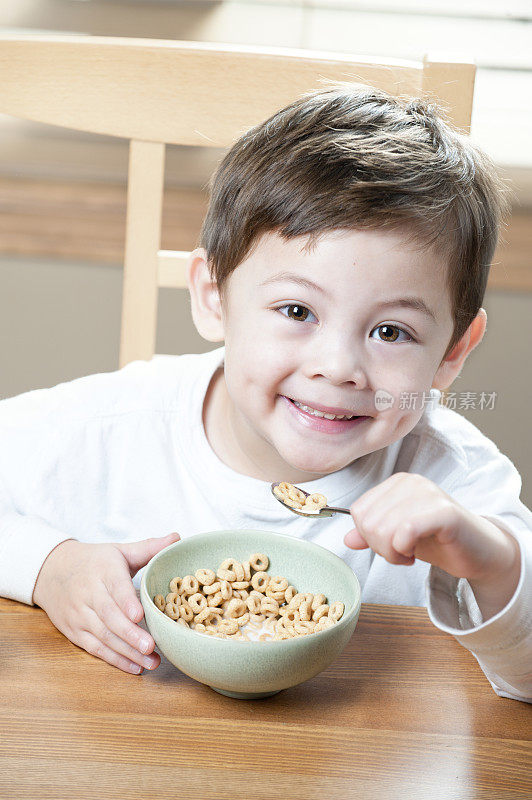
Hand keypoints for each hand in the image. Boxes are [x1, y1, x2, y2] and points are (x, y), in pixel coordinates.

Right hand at [32, 531, 180, 673]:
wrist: (51, 571)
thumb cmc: (93, 561)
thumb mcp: (119, 550)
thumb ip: (149, 547)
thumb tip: (177, 538)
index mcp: (103, 570)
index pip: (115, 586)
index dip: (126, 601)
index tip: (139, 614)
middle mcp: (88, 593)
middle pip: (109, 616)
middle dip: (130, 634)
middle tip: (151, 647)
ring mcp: (79, 614)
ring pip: (103, 636)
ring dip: (127, 652)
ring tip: (151, 662)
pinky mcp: (74, 631)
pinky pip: (94, 648)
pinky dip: (114, 659)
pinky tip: (134, 667)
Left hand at [344, 473, 519, 616]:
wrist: (479, 552)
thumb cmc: (438, 540)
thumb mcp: (397, 537)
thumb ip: (371, 534)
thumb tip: (347, 538)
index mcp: (397, 483)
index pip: (358, 511)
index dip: (368, 537)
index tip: (390, 544)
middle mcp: (411, 482)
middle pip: (368, 522)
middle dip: (380, 548)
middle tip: (402, 552)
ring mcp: (429, 494)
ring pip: (383, 529)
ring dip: (393, 553)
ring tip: (410, 552)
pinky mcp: (444, 512)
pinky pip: (406, 531)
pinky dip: (404, 549)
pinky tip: (416, 554)